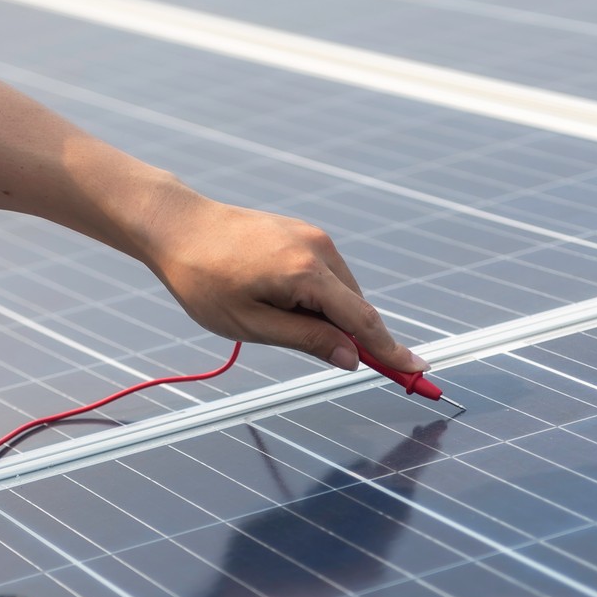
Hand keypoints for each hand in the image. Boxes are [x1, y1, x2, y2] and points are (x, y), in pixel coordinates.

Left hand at [139, 190, 428, 374]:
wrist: (178, 227)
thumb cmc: (204, 279)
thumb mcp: (252, 323)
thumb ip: (307, 340)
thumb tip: (352, 357)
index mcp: (307, 273)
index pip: (363, 321)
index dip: (391, 350)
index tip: (418, 370)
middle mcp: (319, 248)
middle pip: (355, 307)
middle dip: (349, 337)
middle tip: (322, 358)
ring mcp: (313, 236)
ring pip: (340, 291)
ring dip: (327, 315)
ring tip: (269, 314)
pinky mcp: (303, 232)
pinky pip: (325, 274)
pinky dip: (317, 296)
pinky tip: (275, 298)